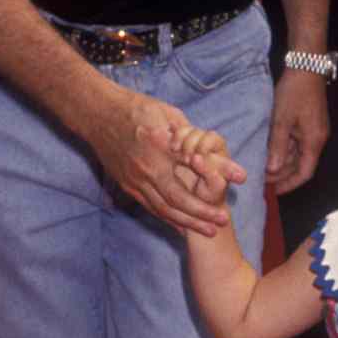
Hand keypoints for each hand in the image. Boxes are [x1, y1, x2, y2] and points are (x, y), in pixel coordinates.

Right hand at [84, 87, 246, 233]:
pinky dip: (168, 218)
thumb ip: (189, 133)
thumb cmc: (135, 108)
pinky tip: (182, 225)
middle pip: (178, 198)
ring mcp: (135, 179)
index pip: (196, 163)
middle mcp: (147, 167)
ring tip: (207, 230)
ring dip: (187, 222)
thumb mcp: (167, 113)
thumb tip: (210, 147)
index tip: (240, 179)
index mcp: (161, 144)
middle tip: (223, 221)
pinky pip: (150, 207)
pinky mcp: (127, 186)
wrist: (97, 114)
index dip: (219, 173)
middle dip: (202, 213)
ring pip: (163, 209)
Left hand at [267, 70, 328, 193]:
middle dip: (282, 175)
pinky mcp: (309, 123)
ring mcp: (314, 131)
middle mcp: (317, 139)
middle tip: (261, 180)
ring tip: (263, 168)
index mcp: (313, 141)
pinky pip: (297, 143)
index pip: (304, 173)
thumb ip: (277, 146)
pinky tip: (270, 151)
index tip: (272, 191)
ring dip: (282, 163)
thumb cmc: (294, 92)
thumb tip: (272, 170)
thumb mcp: (281, 120)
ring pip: (298, 155)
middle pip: (300, 165)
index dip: (289, 185)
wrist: (306, 66)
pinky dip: (284, 150)